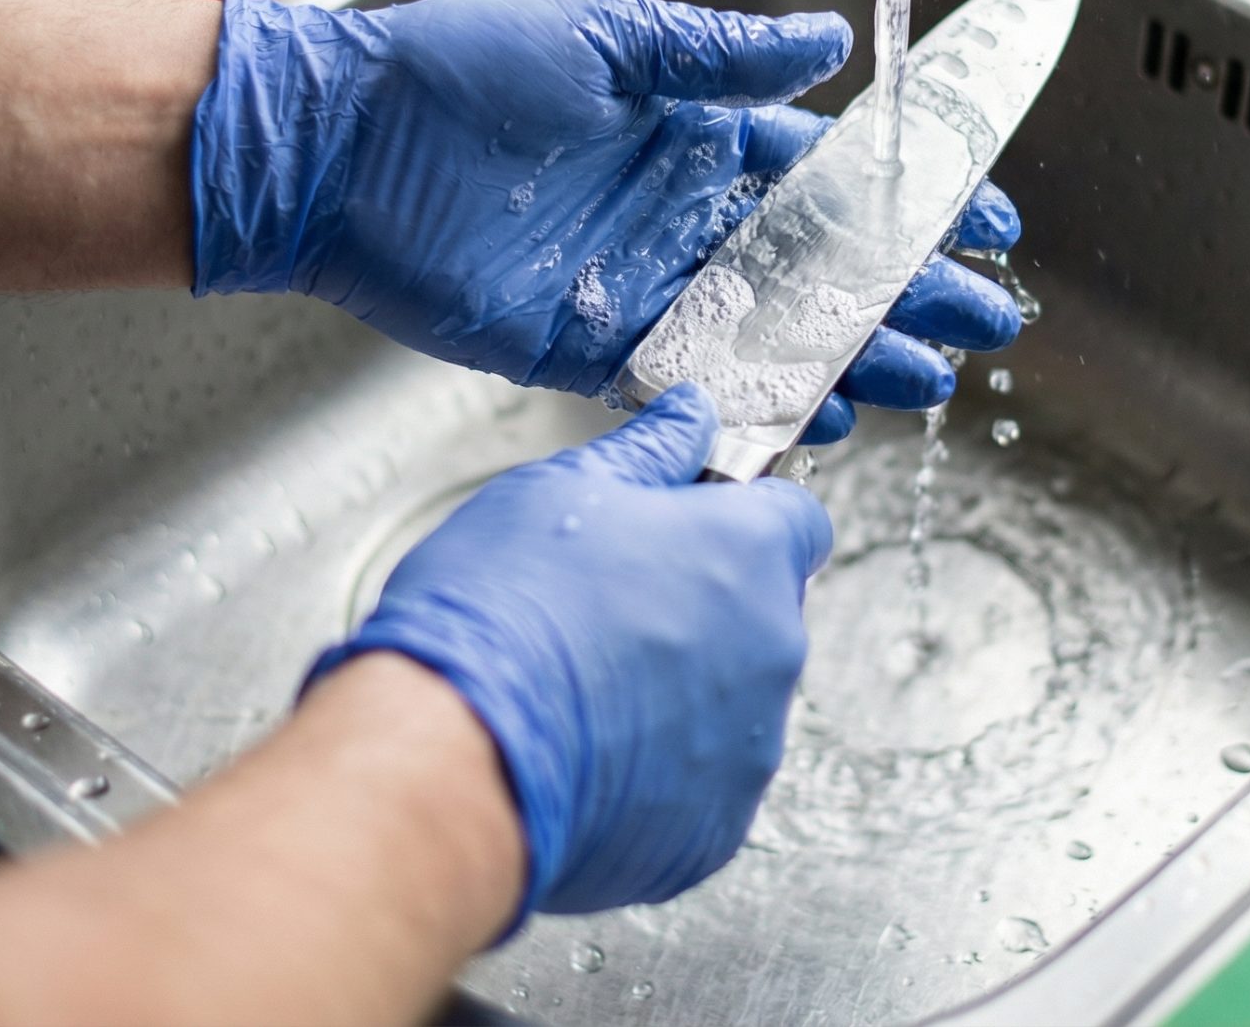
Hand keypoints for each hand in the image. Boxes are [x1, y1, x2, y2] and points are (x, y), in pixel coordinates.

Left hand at [190, 0, 1020, 439]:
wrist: (338, 146)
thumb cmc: (457, 71)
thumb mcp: (606, 36)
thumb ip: (720, 54)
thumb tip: (833, 41)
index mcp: (695, 132)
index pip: (829, 170)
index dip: (910, 194)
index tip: (986, 214)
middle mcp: (682, 213)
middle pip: (821, 262)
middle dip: (908, 289)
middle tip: (986, 318)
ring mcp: (642, 284)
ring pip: (773, 328)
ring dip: (852, 353)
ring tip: (928, 377)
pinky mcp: (588, 347)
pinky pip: (692, 380)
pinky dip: (756, 398)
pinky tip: (821, 411)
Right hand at [305, 386, 827, 922]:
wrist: (454, 756)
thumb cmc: (500, 613)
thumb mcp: (562, 491)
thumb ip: (648, 451)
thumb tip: (689, 416)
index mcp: (748, 555)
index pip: (795, 519)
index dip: (740, 515)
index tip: (689, 522)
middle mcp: (771, 652)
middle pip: (762, 614)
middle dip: (703, 606)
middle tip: (609, 607)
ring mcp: (749, 751)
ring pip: (733, 704)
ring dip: (681, 691)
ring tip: (582, 687)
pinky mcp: (712, 833)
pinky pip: (700, 787)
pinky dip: (657, 772)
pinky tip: (585, 753)